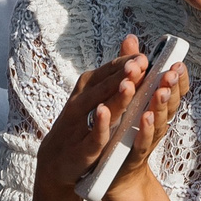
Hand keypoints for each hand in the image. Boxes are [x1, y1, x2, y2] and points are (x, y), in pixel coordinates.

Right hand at [28, 35, 186, 200]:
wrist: (56, 160)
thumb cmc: (80, 122)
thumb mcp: (95, 94)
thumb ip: (115, 70)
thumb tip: (132, 40)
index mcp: (87, 87)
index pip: (108, 71)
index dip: (125, 63)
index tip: (144, 57)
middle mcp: (81, 102)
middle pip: (105, 86)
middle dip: (122, 75)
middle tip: (140, 63)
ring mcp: (79, 125)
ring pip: (100, 107)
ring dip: (114, 97)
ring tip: (128, 84)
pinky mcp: (82, 148)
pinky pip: (92, 135)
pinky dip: (98, 125)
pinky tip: (105, 115)